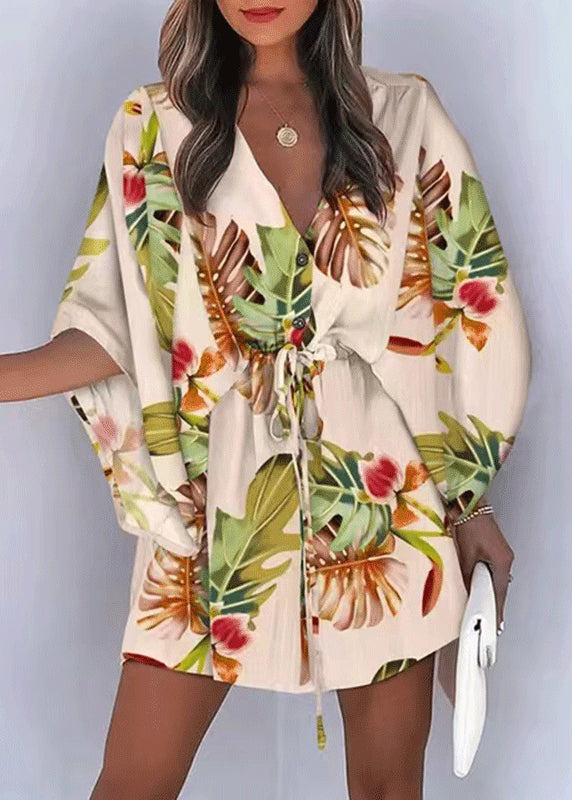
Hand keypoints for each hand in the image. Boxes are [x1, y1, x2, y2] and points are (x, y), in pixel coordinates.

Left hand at [452, 508, 514, 630]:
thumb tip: (470, 590)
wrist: (469, 505)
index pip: (500, 592)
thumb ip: (469, 575)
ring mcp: (503, 553)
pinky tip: (481, 584)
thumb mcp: (466, 555)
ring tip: (484, 605)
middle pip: (501, 586)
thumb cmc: (468, 526)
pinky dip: (489, 578)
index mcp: (501, 562)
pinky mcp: (497, 548)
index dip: (497, 609)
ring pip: (498, 577)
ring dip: (491, 589)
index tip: (496, 622)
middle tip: (490, 618)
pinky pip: (495, 569)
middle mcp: (506, 558)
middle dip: (495, 601)